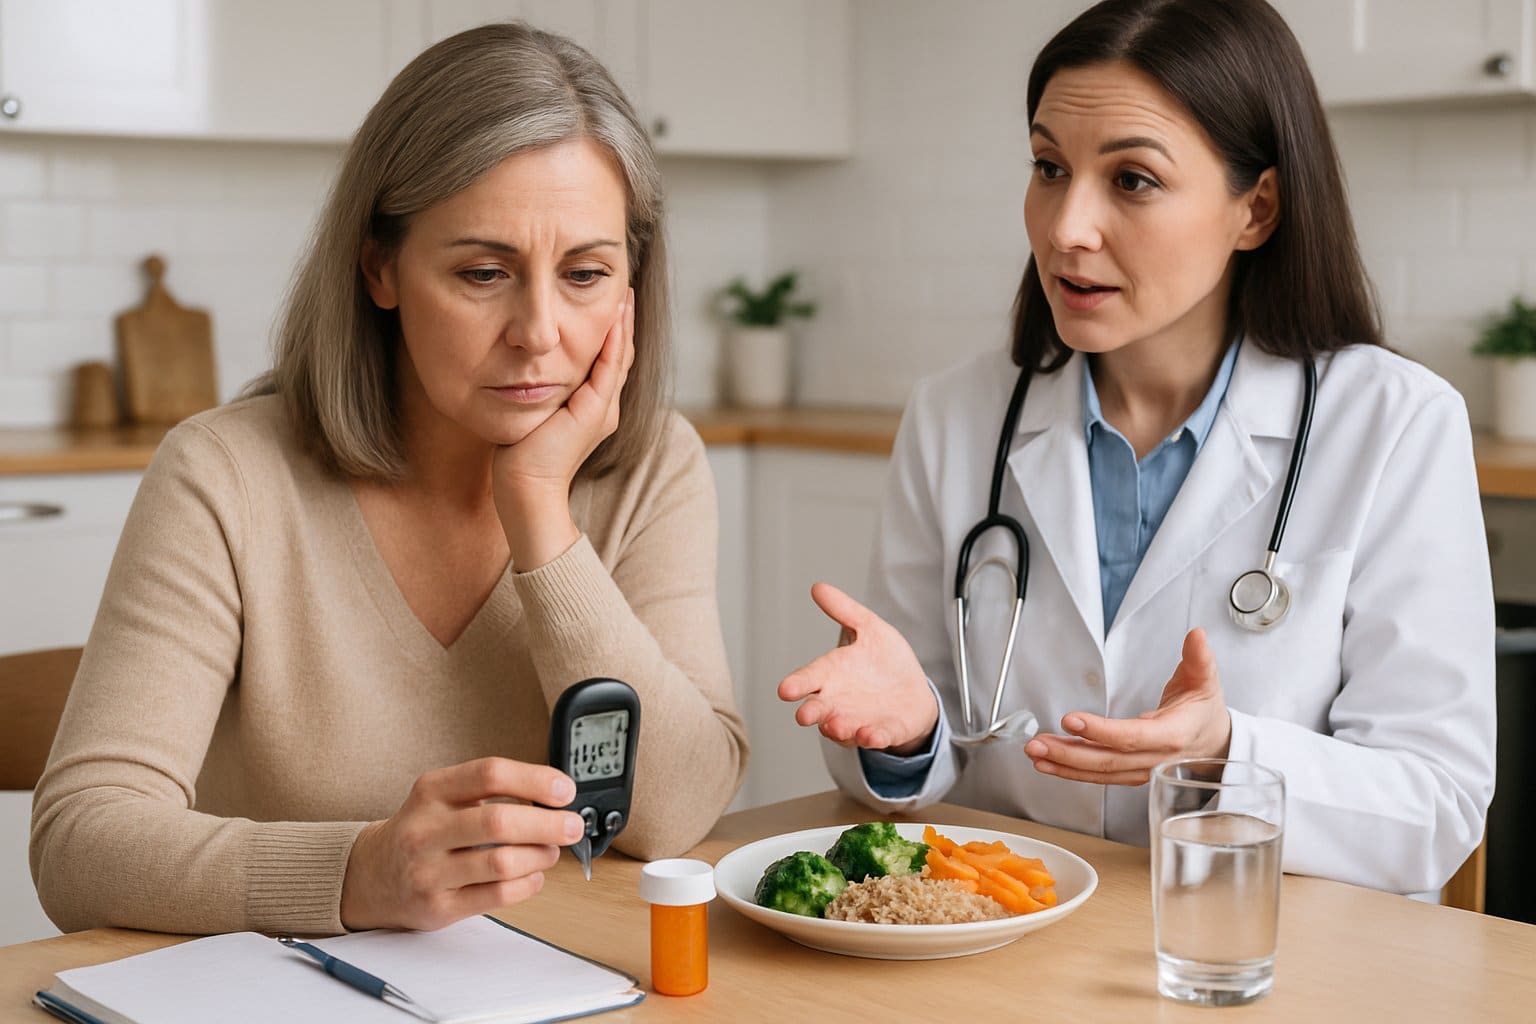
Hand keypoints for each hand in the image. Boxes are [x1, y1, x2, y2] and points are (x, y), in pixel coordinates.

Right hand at [339, 757, 584, 931]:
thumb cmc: (424, 830)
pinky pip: (498, 896)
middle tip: (573, 826)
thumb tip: (555, 795)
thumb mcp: (443, 796)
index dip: (536, 780)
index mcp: (432, 790)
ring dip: (540, 856)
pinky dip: (528, 884)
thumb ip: (491, 791)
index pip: (490, 774)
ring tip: (550, 851)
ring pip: (502, 863)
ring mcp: (429, 871)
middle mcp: (426, 829)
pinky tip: (533, 875)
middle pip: (499, 822)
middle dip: (549, 824)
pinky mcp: (438, 907)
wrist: (373, 875)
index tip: (564, 790)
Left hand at [492, 289, 634, 568]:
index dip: (611, 333)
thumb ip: (537, 393)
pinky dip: (613, 341)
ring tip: (625, 295)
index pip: (607, 362)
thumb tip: (521, 369)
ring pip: (619, 357)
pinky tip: (613, 317)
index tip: (610, 303)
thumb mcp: (532, 414)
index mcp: (592, 409)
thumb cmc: (520, 458)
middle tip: (624, 290)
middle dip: (622, 323)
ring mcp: (603, 410)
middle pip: (619, 356)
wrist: (525, 489)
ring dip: (623, 324)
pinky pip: (609, 368)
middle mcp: (604, 407)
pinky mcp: (595, 411)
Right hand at [776, 583, 938, 754]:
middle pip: (820, 709)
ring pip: (844, 727)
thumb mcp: (870, 628)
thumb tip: (817, 587)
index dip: (797, 684)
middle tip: (804, 715)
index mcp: (832, 675)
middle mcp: (839, 702)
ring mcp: (860, 720)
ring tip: (836, 726)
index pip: (809, 679)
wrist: (913, 691)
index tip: (784, 690)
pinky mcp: (884, 732)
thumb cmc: (883, 661)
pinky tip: (871, 736)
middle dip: (812, 712)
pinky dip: (873, 737)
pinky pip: (877, 737)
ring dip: (839, 728)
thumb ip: (845, 610)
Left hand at [1023, 628, 1230, 785]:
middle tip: (1037, 742)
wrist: (1214, 741)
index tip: (1071, 720)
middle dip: (1070, 754)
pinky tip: (1048, 762)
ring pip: (1099, 771)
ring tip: (1035, 752)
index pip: (1132, 737)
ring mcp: (1141, 770)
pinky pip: (1099, 775)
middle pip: (1108, 760)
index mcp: (1173, 735)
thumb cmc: (1204, 711)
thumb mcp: (1205, 680)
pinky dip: (1071, 771)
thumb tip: (1196, 636)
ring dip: (1064, 764)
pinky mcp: (1130, 773)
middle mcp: (1155, 759)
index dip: (1101, 731)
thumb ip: (1199, 658)